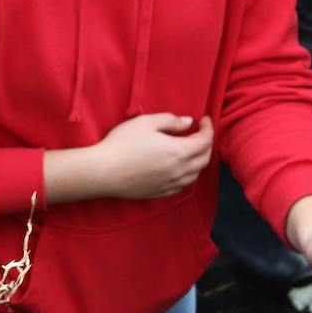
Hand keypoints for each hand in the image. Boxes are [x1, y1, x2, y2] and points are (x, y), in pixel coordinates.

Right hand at [90, 114, 213, 199]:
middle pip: (204, 159)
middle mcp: (179, 170)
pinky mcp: (159, 193)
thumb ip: (171, 120)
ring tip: (190, 151)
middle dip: (207, 145)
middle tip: (200, 134)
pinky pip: (182, 186)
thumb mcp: (145, 123)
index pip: (205, 141)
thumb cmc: (122, 143)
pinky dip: (187, 176)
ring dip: (198, 162)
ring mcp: (170, 184)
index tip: (204, 119)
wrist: (102, 172)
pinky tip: (179, 170)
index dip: (208, 128)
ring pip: (195, 175)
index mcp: (179, 151)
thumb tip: (188, 122)